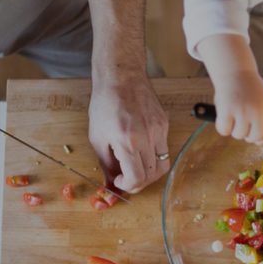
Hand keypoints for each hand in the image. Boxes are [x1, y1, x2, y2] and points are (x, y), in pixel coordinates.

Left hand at [88, 77, 169, 192]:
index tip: (120, 181)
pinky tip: (141, 149)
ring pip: (162, 165)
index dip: (128, 186)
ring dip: (149, 173)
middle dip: (138, 182)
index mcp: (128, 142)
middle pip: (152, 175)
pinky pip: (164, 149)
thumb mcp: (98, 137)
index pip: (137, 178)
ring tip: (136, 167)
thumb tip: (111, 185)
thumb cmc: (105, 104)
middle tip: (127, 178)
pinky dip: (153, 156)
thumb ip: (106, 165)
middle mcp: (147, 137)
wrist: (121, 77)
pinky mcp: (164, 124)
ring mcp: (159, 130)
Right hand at [212, 70, 262, 144]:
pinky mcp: (227, 110)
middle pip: (253, 137)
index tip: (254, 139)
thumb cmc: (248, 87)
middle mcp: (257, 111)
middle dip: (247, 136)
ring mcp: (242, 111)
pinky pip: (224, 130)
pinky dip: (222, 127)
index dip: (260, 139)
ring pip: (238, 135)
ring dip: (233, 130)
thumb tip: (260, 139)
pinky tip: (223, 118)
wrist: (235, 71)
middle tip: (241, 128)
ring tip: (232, 118)